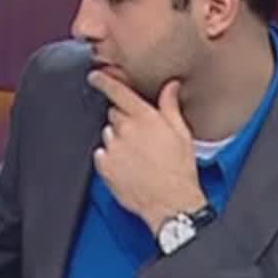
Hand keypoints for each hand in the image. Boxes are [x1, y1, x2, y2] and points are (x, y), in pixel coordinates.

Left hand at [88, 74, 207, 234]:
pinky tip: (128, 166)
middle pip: (114, 113)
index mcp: (144, 118)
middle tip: (141, 136)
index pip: (117, 91)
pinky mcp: (104, 166)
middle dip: (124, 119)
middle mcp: (125, 130)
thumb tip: (170, 86)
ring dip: (118, 140)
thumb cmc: (179, 169)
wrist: (170, 202)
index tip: (95, 76)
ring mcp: (112, 148)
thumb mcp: (181, 133)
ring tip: (137, 155)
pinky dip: (110, 158)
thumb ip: (170, 106)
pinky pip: (101, 154)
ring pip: (108, 134)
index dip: (104, 80)